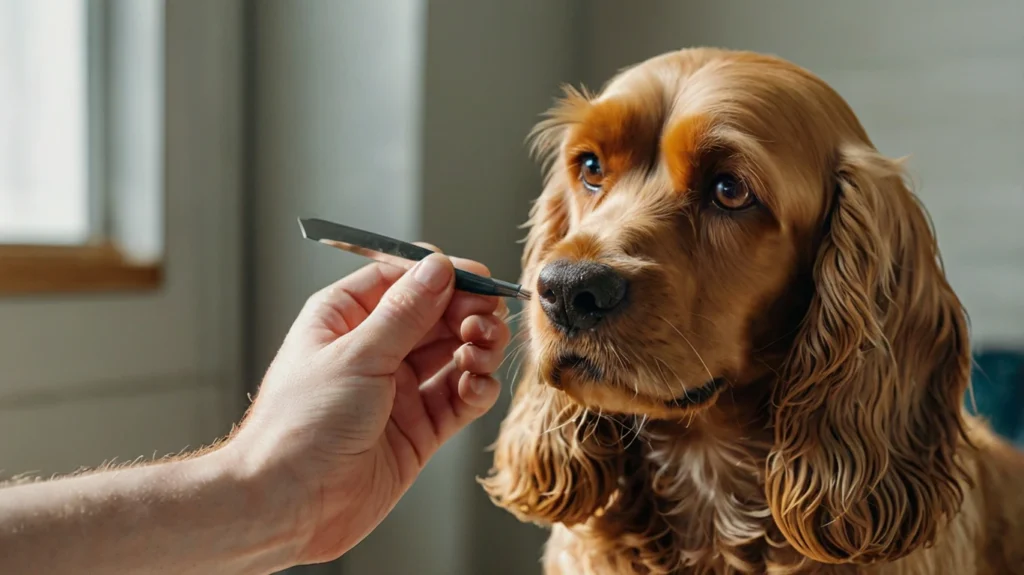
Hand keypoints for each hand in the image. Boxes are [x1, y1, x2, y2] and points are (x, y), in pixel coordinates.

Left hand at [229, 250, 510, 564]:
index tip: (477, 279)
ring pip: (453, 355)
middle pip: (435, 315)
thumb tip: (439, 269)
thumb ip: (405, 313)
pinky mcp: (417, 431)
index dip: (442, 277)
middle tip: (487, 320)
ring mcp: (397, 391)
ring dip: (477, 349)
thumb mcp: (356, 356)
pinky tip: (476, 386)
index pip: (402, 280)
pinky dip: (476, 389)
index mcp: (344, 319)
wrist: (288, 507)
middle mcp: (373, 351)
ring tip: (482, 352)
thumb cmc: (299, 427)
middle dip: (467, 313)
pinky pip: (459, 399)